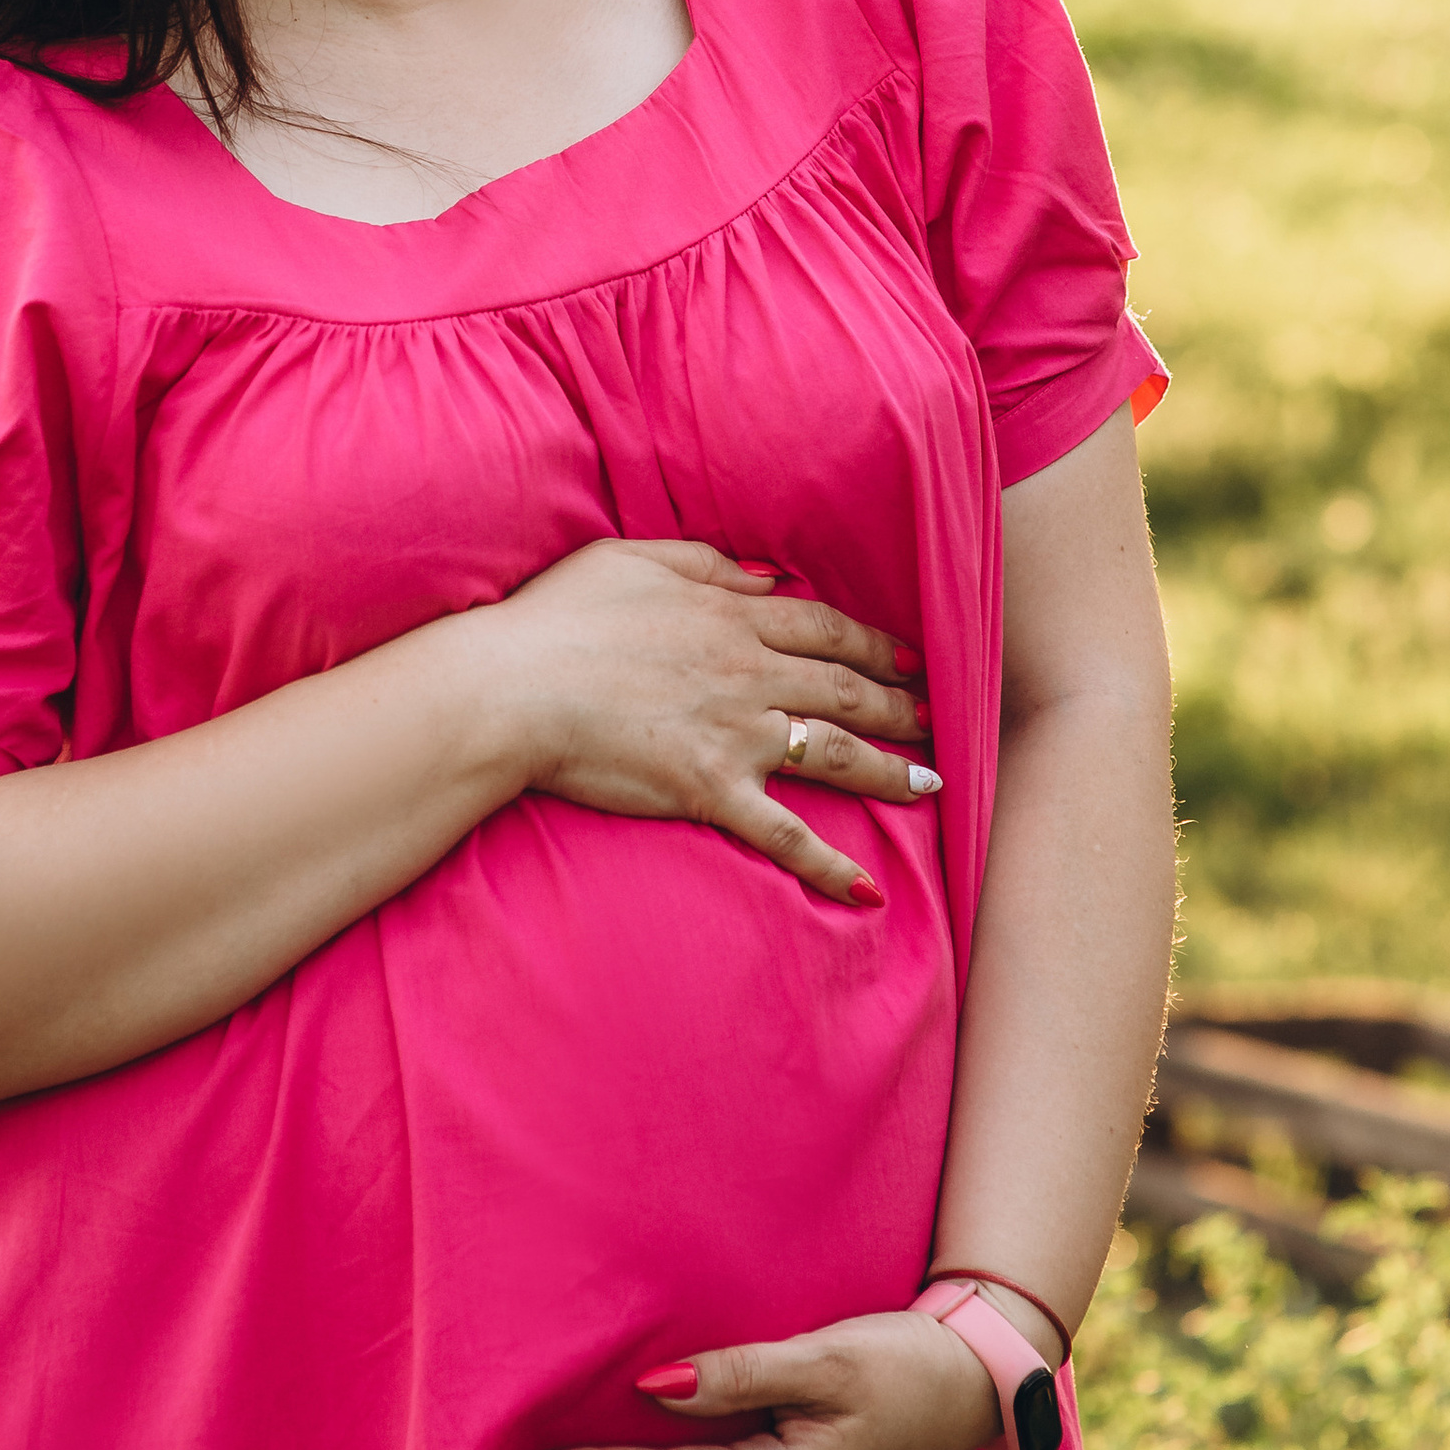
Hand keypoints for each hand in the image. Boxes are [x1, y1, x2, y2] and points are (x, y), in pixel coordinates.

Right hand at [464, 539, 932, 907]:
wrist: (511, 689)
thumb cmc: (557, 618)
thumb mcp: (632, 559)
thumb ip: (706, 564)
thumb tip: (762, 577)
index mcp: (730, 618)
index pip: (824, 629)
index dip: (872, 643)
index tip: (905, 656)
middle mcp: (749, 674)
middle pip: (845, 689)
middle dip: (898, 704)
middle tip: (937, 717)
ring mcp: (736, 735)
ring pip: (836, 753)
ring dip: (889, 769)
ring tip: (930, 785)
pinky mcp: (711, 792)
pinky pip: (785, 835)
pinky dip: (829, 865)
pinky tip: (867, 890)